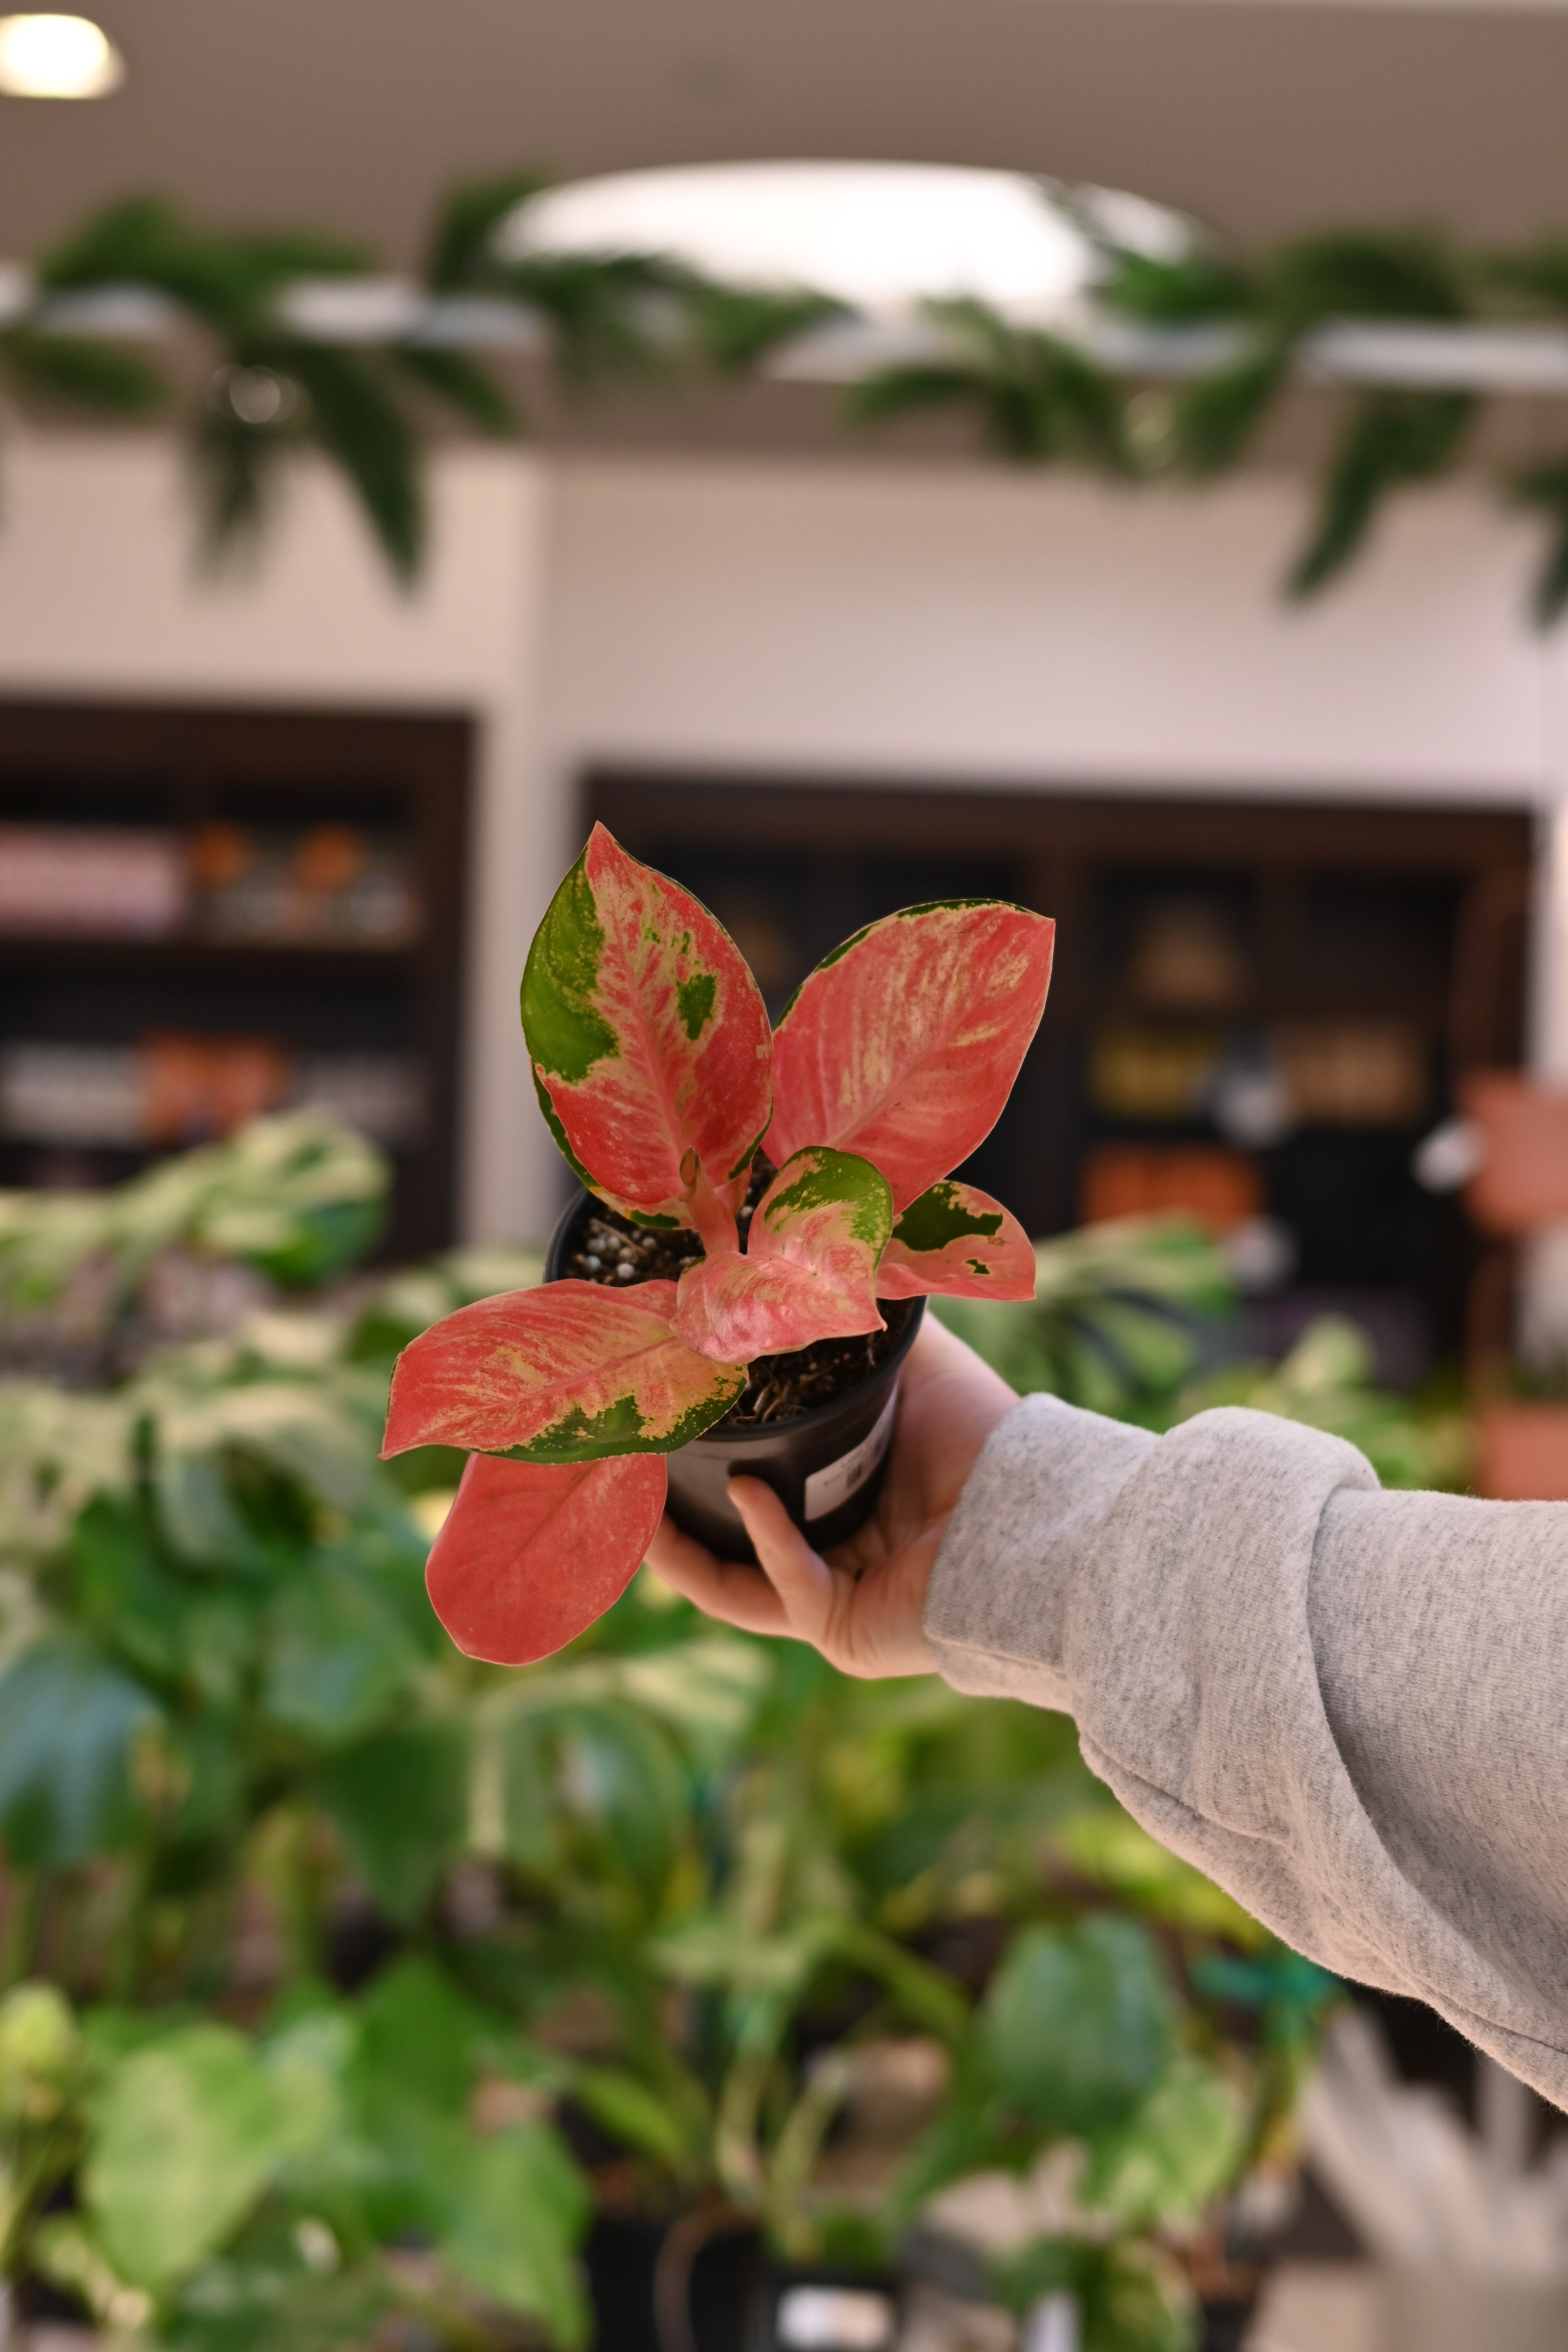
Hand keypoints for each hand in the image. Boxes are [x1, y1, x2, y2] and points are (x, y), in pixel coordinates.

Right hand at [645, 1315, 1016, 1677]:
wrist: (1042, 1509)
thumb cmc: (987, 1439)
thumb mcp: (914, 1365)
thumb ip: (862, 1321)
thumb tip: (809, 1257)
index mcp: (845, 1498)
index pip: (752, 1491)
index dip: (701, 1465)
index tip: (654, 1425)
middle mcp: (834, 1554)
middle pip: (727, 1545)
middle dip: (670, 1516)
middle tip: (624, 1469)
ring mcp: (835, 1601)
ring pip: (734, 1586)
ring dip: (682, 1551)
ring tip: (643, 1503)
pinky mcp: (843, 1633)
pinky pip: (786, 1589)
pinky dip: (766, 1540)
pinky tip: (747, 1494)